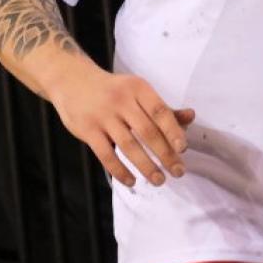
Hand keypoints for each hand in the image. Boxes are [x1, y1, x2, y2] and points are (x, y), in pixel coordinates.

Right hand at [46, 55, 194, 188]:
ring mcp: (103, 116)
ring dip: (146, 166)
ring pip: (128, 146)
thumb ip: (162, 108)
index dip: (173, 131)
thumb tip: (191, 117)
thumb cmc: (113, 90)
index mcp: (138, 88)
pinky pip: (106, 155)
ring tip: (159, 180)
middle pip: (147, 131)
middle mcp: (121, 100)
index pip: (160, 111)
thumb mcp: (137, 92)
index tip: (183, 149)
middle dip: (165, 154)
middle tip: (178, 172)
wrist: (72, 80)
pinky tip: (131, 181)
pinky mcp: (87, 130)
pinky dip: (120, 170)